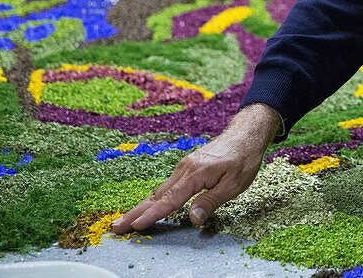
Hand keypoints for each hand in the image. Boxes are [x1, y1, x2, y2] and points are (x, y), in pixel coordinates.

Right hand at [111, 103, 279, 233]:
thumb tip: (192, 217)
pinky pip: (167, 185)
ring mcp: (184, 166)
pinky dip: (154, 197)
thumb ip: (211, 201)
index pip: (170, 200)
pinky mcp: (187, 166)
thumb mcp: (234, 184)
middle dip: (136, 212)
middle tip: (116, 226)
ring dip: (142, 206)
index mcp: (196, 174)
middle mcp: (185, 169)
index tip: (135, 226)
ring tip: (125, 219)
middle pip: (157, 195)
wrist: (245, 135)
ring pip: (159, 190)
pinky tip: (148, 205)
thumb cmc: (243, 159)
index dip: (152, 215)